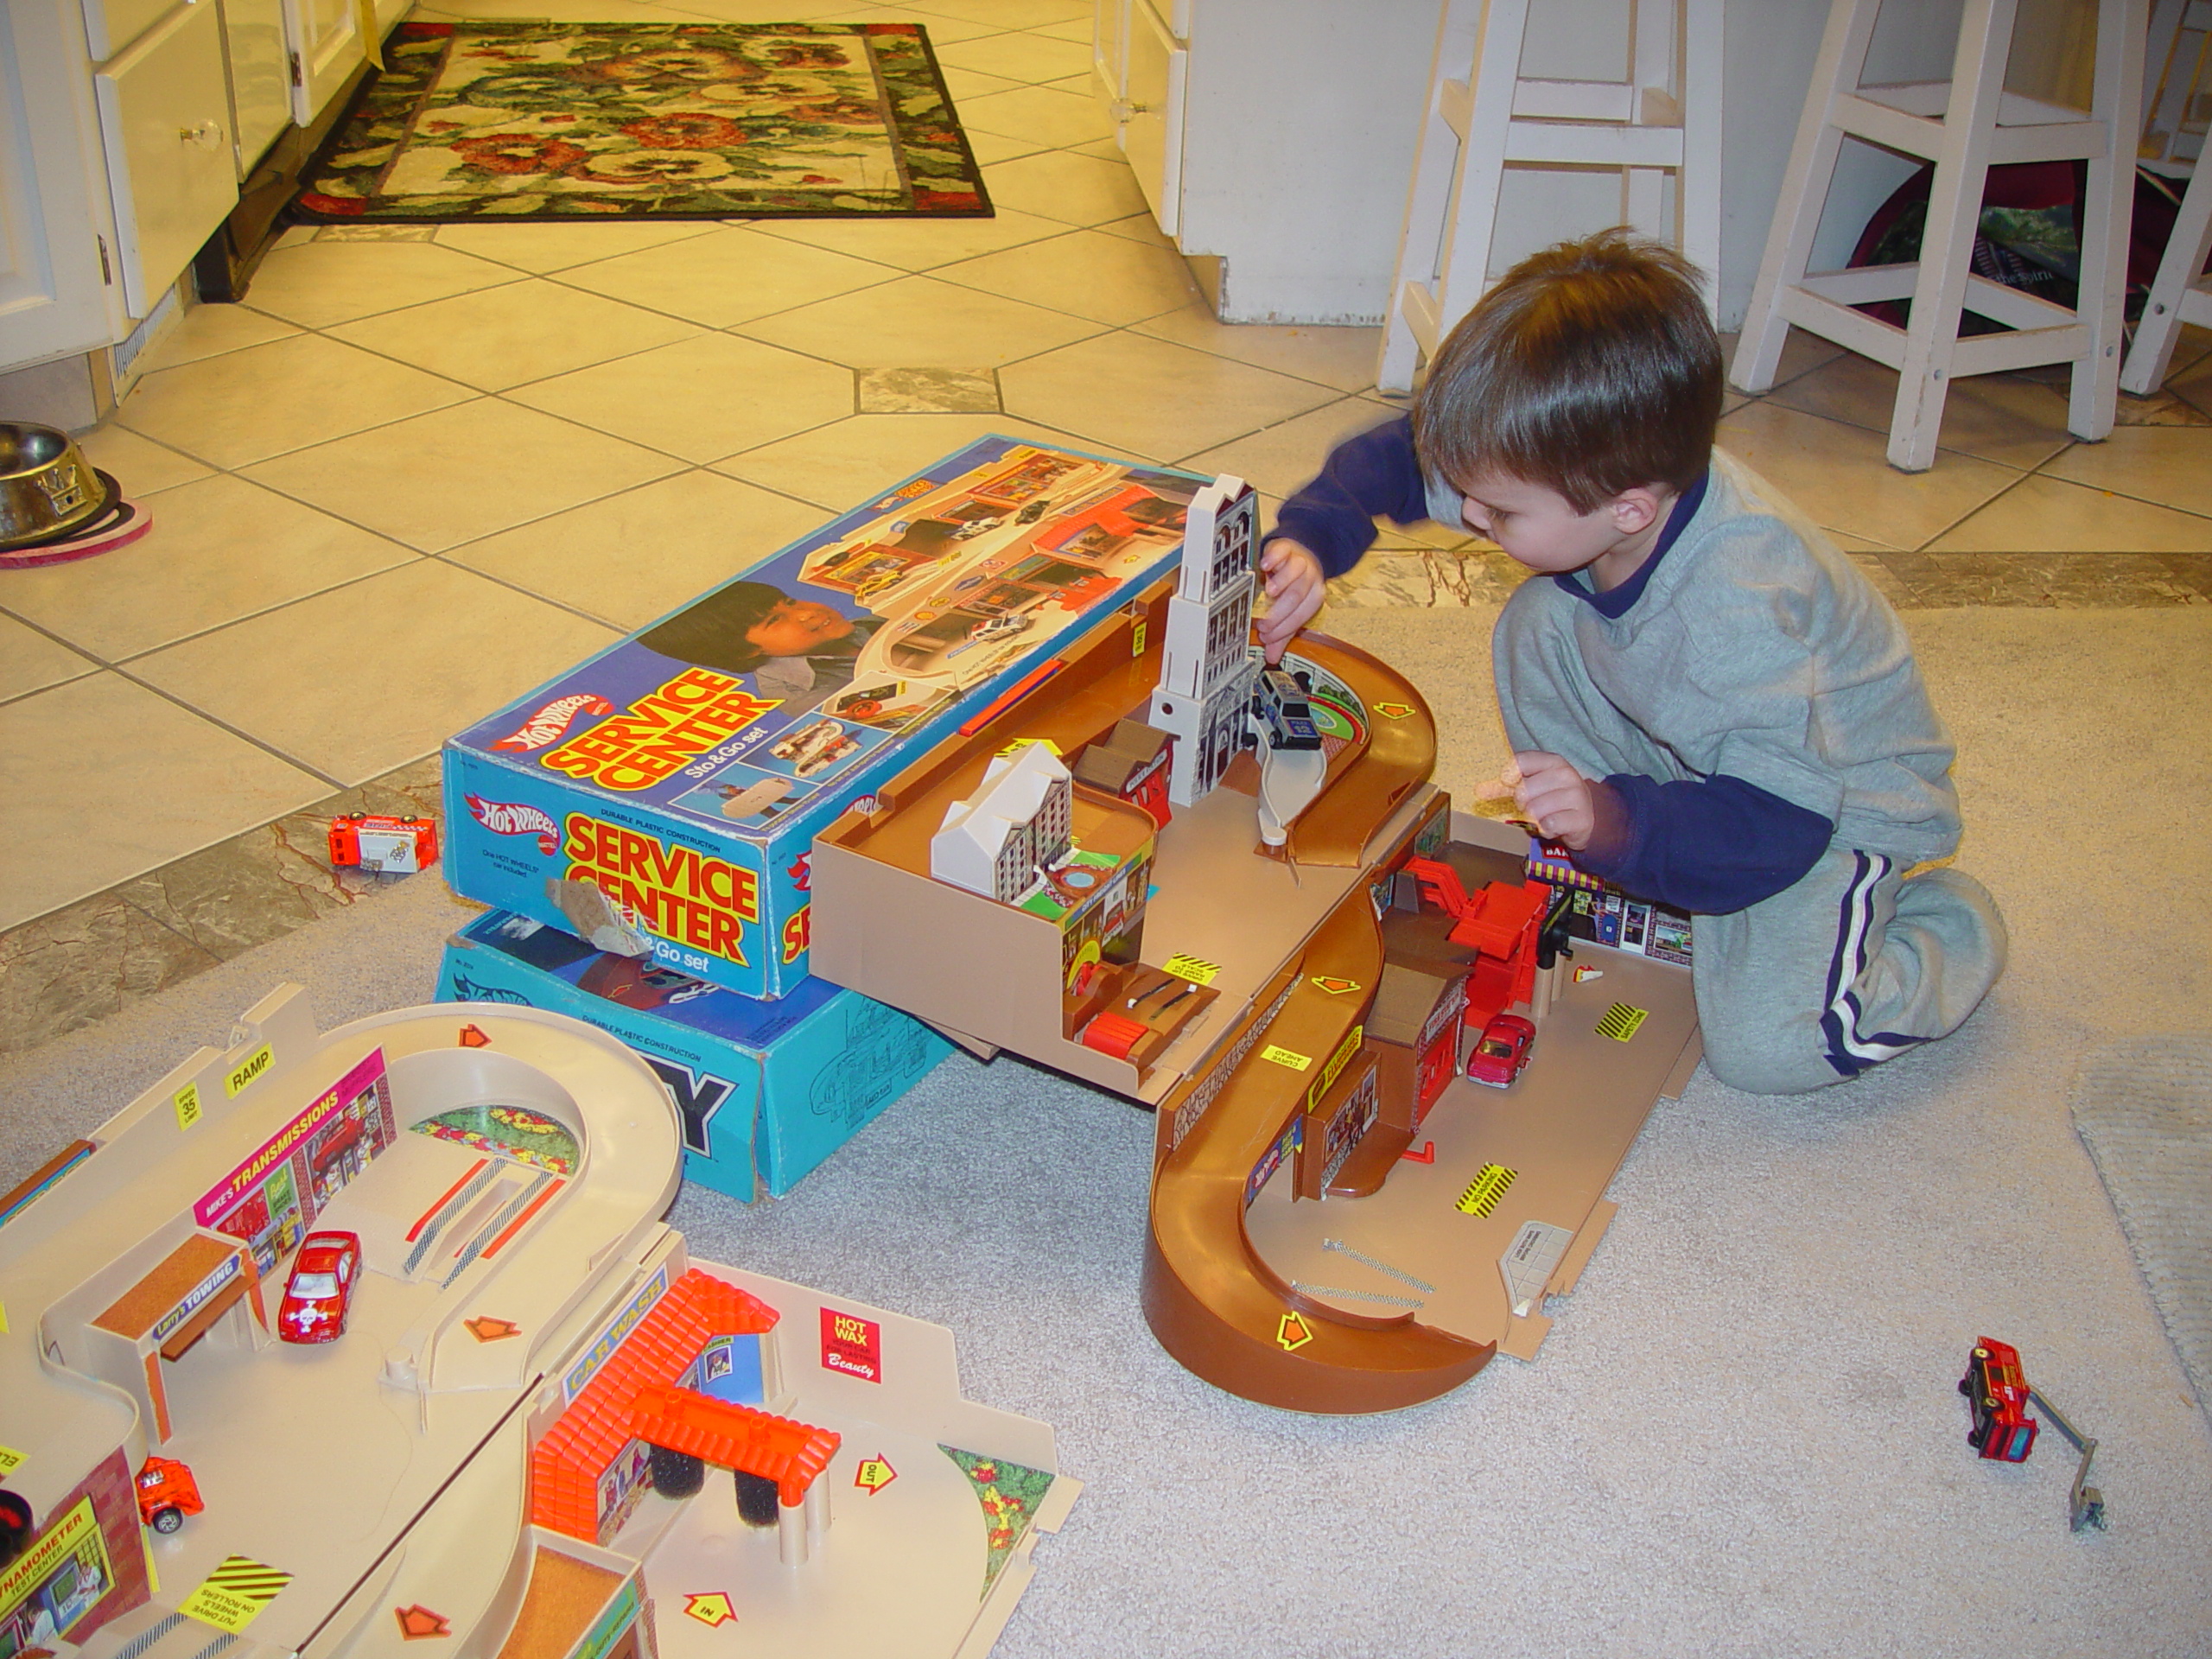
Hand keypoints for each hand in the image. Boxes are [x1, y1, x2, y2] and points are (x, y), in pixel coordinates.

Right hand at [1255, 539, 1326, 661]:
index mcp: (1312, 598)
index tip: (1266, 636)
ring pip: (1294, 573)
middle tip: (1263, 622)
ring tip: (1269, 593)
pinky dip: (1273, 559)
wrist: (1303, 552)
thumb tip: (1272, 657)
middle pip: (1296, 596)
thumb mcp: (1291, 609)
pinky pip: (1282, 551)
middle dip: (1279, 612)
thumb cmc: (1294, 584)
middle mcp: (1308, 579)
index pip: (1299, 615)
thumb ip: (1282, 632)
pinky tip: (1264, 567)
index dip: (1283, 628)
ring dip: (1281, 583)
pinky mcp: (1286, 548)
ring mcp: (1298, 562)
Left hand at [1512, 750, 1595, 847]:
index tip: (1510, 785)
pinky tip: (1553, 826)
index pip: (1521, 762)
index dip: (1509, 777)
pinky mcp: (1581, 818)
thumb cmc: (1553, 798)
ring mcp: (1576, 796)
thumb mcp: (1535, 784)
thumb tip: (1481, 791)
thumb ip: (1510, 784)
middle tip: (1532, 807)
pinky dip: (1546, 830)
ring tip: (1545, 817)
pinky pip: (1548, 826)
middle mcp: (1567, 775)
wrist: (1585, 817)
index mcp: (1553, 761)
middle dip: (1522, 804)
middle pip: (1524, 790)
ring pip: (1534, 810)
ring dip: (1535, 819)